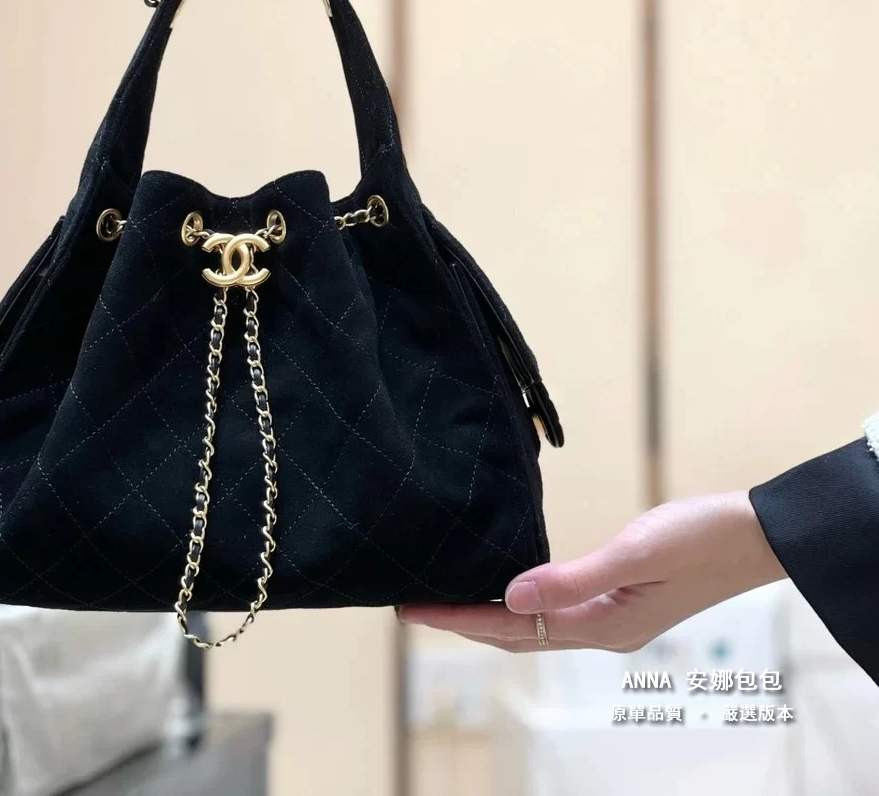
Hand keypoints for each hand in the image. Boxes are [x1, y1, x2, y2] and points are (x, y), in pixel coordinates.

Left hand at [399, 491, 786, 651]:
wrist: (760, 535)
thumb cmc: (702, 538)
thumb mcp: (634, 553)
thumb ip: (572, 578)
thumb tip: (510, 596)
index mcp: (602, 626)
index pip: (510, 628)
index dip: (458, 618)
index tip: (411, 610)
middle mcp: (603, 632)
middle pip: (515, 636)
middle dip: (462, 622)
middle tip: (412, 607)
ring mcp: (614, 620)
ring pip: (533, 628)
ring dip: (487, 617)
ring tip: (446, 601)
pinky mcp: (622, 602)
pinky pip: (556, 613)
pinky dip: (520, 606)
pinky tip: (507, 590)